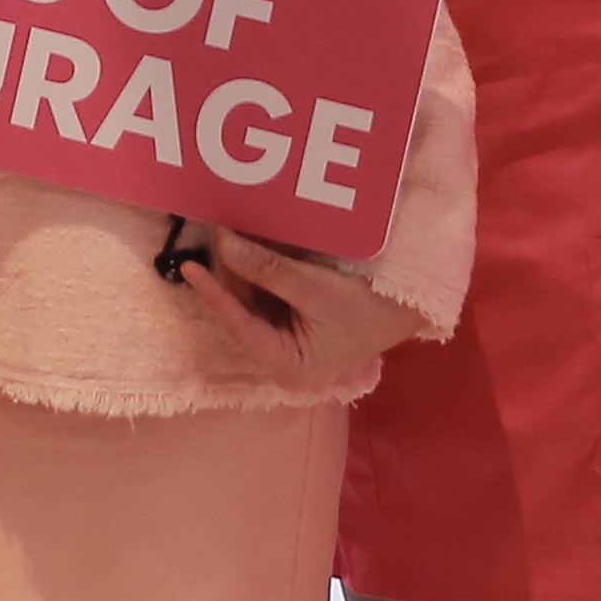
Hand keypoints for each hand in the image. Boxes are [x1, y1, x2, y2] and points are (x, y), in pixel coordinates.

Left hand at [176, 227, 428, 392]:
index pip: (240, 325)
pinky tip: (249, 244)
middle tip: (214, 235)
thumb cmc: (367, 306)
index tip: (189, 267)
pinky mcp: (296, 323)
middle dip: (229, 275)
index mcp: (287, 366)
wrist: (411, 306)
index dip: (214, 293)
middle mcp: (282, 358)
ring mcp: (288, 341)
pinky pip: (268, 295)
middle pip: (244, 311)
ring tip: (227, 233)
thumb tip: (223, 244)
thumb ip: (266, 269)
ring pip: (253, 301)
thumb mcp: (314, 287)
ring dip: (243, 269)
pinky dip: (259, 272)